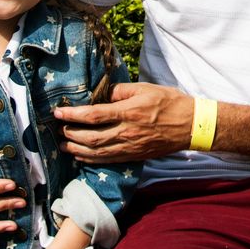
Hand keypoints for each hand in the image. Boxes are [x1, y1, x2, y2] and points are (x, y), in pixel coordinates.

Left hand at [54, 82, 194, 162]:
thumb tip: (102, 93)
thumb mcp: (145, 88)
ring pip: (97, 152)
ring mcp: (131, 147)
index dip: (73, 115)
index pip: (93, 115)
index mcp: (128, 112)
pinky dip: (91, 159)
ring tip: (63, 144)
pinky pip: (108, 160)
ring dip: (77, 149)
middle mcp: (127, 132)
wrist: (191, 125)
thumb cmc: (169, 102)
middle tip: (58, 128)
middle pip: (91, 137)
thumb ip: (121, 91)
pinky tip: (80, 156)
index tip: (58, 113)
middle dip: (71, 133)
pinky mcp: (135, 156)